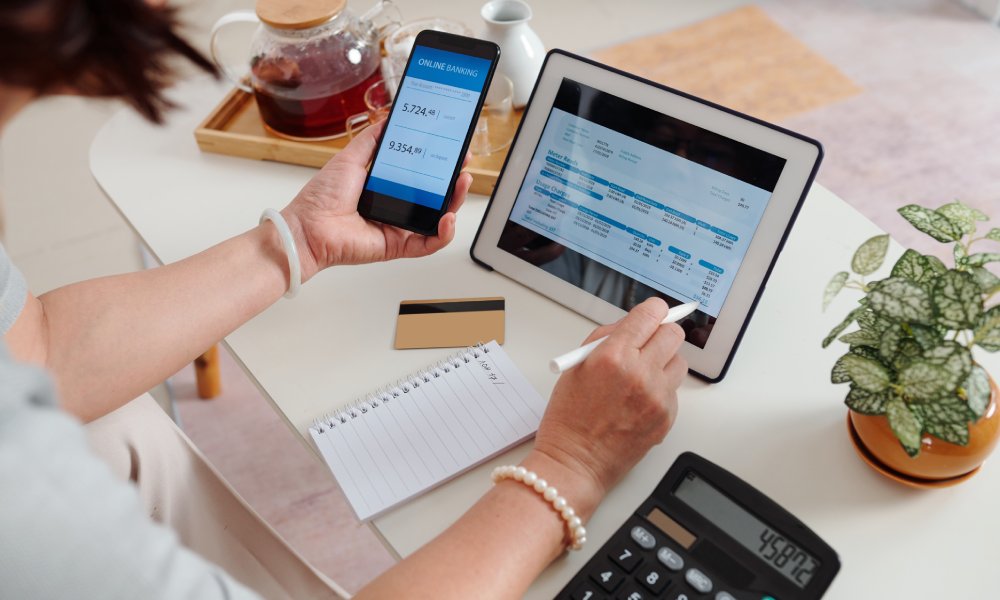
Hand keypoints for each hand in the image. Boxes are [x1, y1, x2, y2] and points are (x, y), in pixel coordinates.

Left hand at [281, 120, 472, 280]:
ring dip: (455, 202)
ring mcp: (399, 228)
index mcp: (386, 187)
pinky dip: (443, 233)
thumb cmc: (321, 198)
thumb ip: (372, 139)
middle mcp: (396, 207)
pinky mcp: (398, 246)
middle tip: (463, 164)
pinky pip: (429, 244)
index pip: (422, 175)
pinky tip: (447, 218)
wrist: (308, 227)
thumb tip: (388, 119)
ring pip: (438, 218)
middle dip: (454, 180)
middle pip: (435, 196)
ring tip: (461, 184)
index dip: (439, 163)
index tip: (452, 149)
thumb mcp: (351, 157)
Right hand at [532, 298, 687, 511]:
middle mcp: (640, 373)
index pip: (650, 315)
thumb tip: (633, 324)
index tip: (652, 313)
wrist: (575, 462)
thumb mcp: (576, 366)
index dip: (653, 311)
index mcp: (613, 356)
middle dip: (661, 334)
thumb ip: (606, 338)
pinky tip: (638, 401)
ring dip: (663, 363)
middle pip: (673, 334)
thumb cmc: (569, 417)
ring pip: (679, 362)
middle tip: (648, 342)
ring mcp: (657, 397)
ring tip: (641, 376)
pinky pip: (674, 391)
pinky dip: (660, 391)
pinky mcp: (667, 417)